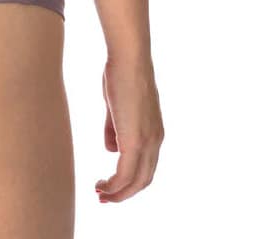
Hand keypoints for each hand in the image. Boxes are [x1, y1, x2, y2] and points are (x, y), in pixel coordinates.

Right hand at [95, 57, 163, 202]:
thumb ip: (115, 129)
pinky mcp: (135, 141)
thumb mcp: (118, 106)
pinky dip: (114, 185)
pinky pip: (125, 173)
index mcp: (154, 133)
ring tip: (99, 194)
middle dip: (124, 193)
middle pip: (143, 180)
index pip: (145, 166)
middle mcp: (155, 141)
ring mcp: (147, 142)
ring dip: (117, 193)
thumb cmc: (121, 74)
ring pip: (135, 181)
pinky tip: (101, 186)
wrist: (129, 59)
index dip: (129, 180)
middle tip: (103, 197)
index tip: (110, 184)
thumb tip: (112, 150)